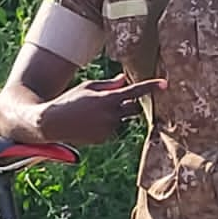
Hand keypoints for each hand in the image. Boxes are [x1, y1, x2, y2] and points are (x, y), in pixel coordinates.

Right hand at [38, 74, 164, 144]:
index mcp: (108, 99)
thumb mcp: (88, 87)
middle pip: (134, 109)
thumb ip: (109, 84)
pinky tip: (89, 124)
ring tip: (91, 114)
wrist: (52, 123)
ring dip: (114, 115)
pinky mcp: (104, 139)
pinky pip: (112, 130)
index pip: (135, 91)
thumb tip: (125, 80)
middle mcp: (111, 115)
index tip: (165, 83)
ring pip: (121, 120)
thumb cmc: (69, 100)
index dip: (151, 87)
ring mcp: (109, 129)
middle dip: (130, 105)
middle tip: (115, 101)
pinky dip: (106, 125)